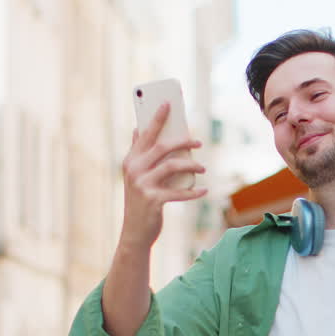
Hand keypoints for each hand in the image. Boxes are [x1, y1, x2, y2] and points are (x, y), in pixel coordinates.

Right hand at [120, 102, 207, 249]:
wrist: (134, 232)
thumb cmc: (139, 201)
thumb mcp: (135, 176)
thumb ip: (138, 153)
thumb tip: (138, 128)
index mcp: (131, 160)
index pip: (145, 134)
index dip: (157, 117)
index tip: (168, 103)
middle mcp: (134, 170)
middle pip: (162, 147)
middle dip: (183, 141)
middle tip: (199, 142)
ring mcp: (142, 185)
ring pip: (173, 166)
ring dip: (192, 166)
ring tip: (202, 169)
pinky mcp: (153, 200)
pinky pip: (179, 192)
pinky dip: (194, 192)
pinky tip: (204, 191)